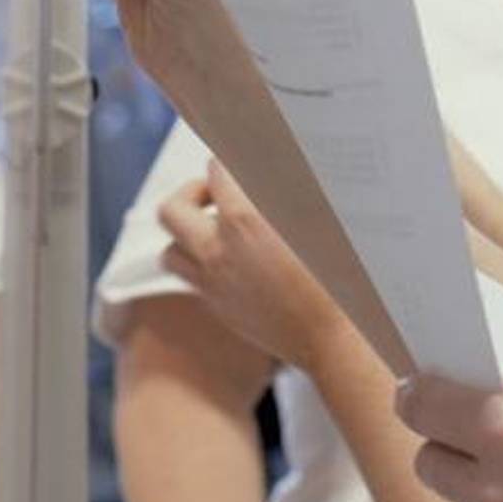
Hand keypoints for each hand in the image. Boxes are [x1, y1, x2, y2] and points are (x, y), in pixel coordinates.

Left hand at [157, 159, 347, 373]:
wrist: (331, 337)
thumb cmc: (332, 275)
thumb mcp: (312, 220)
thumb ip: (280, 192)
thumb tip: (263, 170)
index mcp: (244, 222)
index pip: (215, 173)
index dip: (226, 164)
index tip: (236, 165)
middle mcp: (218, 252)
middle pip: (170, 211)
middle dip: (190, 194)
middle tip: (214, 196)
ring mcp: (213, 284)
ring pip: (170, 251)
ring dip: (186, 234)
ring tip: (215, 230)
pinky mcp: (218, 309)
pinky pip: (193, 279)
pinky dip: (202, 264)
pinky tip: (231, 261)